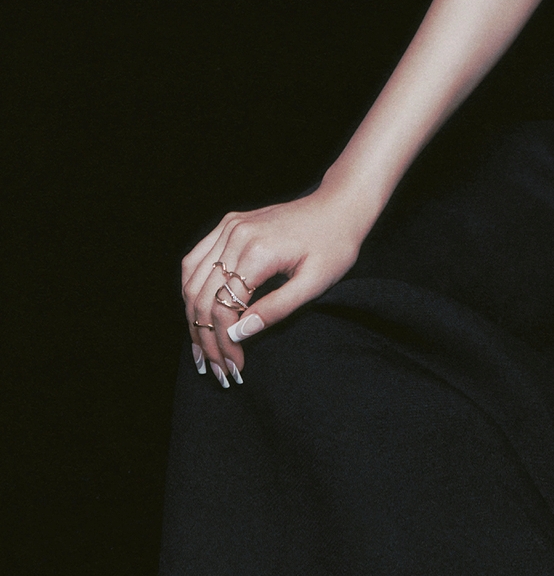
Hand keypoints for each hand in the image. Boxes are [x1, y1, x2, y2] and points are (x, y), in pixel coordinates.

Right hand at [180, 185, 373, 385]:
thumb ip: (276, 309)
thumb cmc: (335, 244)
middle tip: (214, 368)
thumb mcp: (315, 283)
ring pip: (192, 280)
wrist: (339, 206)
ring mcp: (229, 228)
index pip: (224, 307)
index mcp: (258, 252)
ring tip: (201, 349)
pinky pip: (196, 260)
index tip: (234, 366)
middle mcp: (236, 236)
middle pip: (202, 297)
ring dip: (192, 318)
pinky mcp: (228, 225)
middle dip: (205, 338)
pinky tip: (196, 312)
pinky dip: (191, 289)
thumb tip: (239, 334)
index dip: (224, 342)